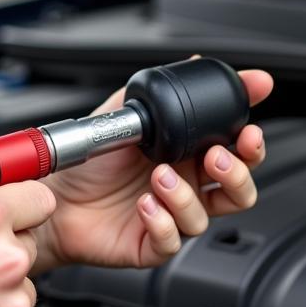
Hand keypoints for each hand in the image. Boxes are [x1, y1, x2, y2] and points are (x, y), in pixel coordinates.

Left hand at [33, 69, 272, 271]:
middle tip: (215, 156)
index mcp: (187, 158)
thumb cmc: (90, 163)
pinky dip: (163, 222)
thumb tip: (196, 61)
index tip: (250, 128)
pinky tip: (145, 205)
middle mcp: (185, 189)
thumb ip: (162, 91)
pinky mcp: (152, 245)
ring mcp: (171, 218)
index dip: (251, 144)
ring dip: (186, 196)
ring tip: (159, 177)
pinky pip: (173, 241)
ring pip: (206, 217)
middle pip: (238, 191)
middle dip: (238, 173)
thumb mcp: (125, 114)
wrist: (54, 197)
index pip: (236, 153)